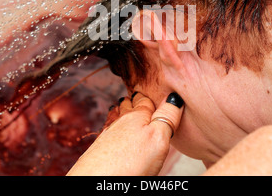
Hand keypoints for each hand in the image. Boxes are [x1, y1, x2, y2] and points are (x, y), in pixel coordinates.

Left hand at [67, 92, 184, 175]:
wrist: (96, 181)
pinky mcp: (99, 150)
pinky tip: (112, 131)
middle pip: (128, 106)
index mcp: (137, 117)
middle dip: (134, 100)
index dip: (150, 95)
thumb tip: (175, 98)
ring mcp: (107, 135)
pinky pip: (108, 130)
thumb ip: (166, 118)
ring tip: (124, 105)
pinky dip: (112, 125)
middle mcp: (120, 122)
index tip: (153, 90)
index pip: (145, 100)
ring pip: (116, 117)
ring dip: (121, 110)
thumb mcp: (158, 138)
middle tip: (138, 94)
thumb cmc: (128, 163)